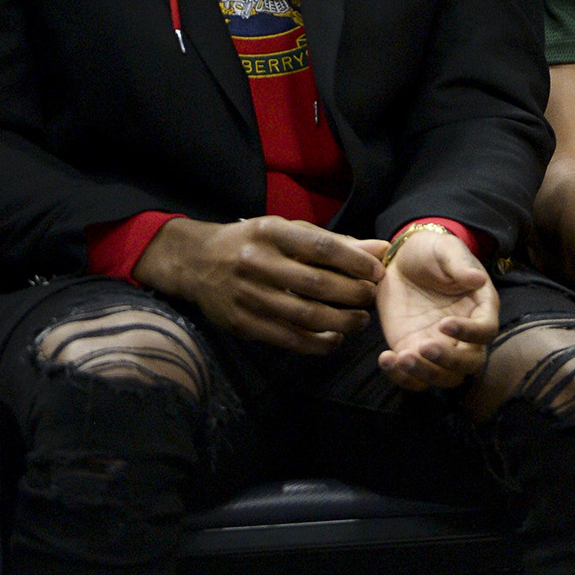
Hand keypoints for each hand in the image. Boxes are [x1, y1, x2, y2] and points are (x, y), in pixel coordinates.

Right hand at [135, 216, 385, 353]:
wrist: (194, 262)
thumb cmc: (252, 243)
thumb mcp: (287, 231)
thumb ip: (334, 242)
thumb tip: (381, 250)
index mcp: (270, 232)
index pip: (321, 247)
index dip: (355, 262)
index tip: (378, 272)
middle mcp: (256, 262)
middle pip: (316, 284)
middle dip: (353, 294)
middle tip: (371, 298)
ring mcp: (247, 296)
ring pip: (305, 315)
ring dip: (341, 322)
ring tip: (360, 320)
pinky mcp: (242, 324)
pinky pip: (288, 339)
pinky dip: (318, 343)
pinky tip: (335, 338)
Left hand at [377, 229, 497, 389]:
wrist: (400, 259)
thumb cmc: (430, 251)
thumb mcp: (446, 250)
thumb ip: (461, 265)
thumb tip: (478, 279)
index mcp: (480, 308)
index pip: (486, 331)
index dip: (469, 333)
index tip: (445, 324)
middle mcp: (465, 335)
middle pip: (469, 363)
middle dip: (448, 362)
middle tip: (422, 347)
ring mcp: (440, 346)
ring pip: (444, 377)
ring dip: (424, 374)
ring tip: (400, 358)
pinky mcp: (414, 352)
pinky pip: (414, 377)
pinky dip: (401, 377)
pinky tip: (386, 359)